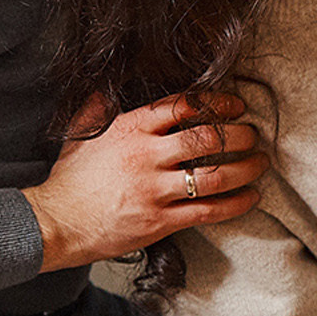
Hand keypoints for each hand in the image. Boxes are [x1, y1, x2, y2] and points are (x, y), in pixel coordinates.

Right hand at [24, 93, 266, 269]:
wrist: (56, 223)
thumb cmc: (69, 180)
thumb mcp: (80, 136)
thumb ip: (97, 111)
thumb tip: (104, 93)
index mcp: (130, 129)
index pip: (183, 106)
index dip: (216, 103)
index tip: (236, 107)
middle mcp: (146, 156)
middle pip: (206, 138)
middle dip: (238, 134)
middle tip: (253, 134)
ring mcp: (155, 190)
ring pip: (214, 175)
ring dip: (245, 168)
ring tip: (260, 163)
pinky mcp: (161, 221)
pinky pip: (208, 210)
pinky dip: (236, 203)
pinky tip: (251, 197)